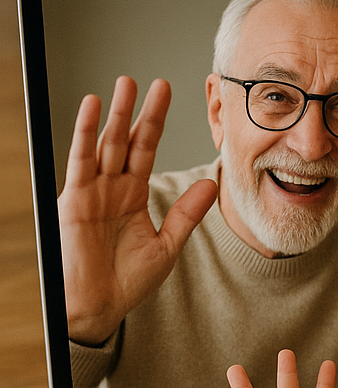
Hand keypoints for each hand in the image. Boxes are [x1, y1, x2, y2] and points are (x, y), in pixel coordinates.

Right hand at [59, 75, 217, 344]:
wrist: (101, 305)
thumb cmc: (129, 280)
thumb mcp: (167, 244)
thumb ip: (187, 214)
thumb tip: (211, 183)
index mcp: (134, 196)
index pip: (146, 149)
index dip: (156, 122)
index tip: (167, 95)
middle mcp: (113, 188)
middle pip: (128, 140)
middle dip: (140, 111)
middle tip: (154, 82)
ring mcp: (93, 191)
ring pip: (106, 144)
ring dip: (115, 113)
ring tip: (125, 84)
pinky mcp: (76, 200)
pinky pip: (81, 160)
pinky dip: (85, 133)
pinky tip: (92, 107)